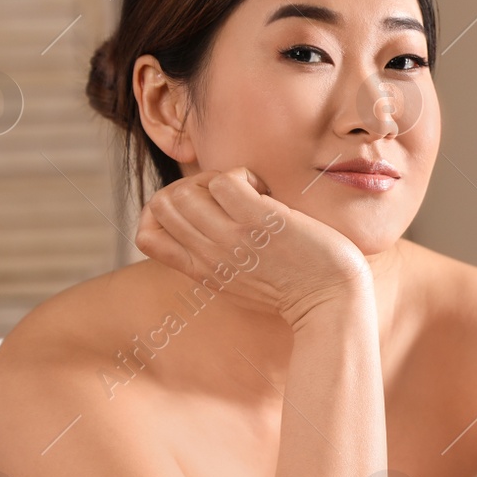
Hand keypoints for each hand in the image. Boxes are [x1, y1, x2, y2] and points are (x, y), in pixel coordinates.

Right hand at [135, 167, 370, 326]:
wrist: (330, 303)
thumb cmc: (295, 289)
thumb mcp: (238, 283)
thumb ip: (214, 260)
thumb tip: (203, 227)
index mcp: (201, 272)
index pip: (145, 236)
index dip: (162, 212)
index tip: (199, 210)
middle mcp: (208, 256)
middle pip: (162, 204)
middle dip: (191, 186)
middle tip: (229, 195)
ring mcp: (231, 238)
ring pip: (186, 190)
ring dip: (216, 178)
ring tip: (249, 192)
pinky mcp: (258, 221)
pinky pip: (224, 179)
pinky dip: (243, 174)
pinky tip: (266, 191)